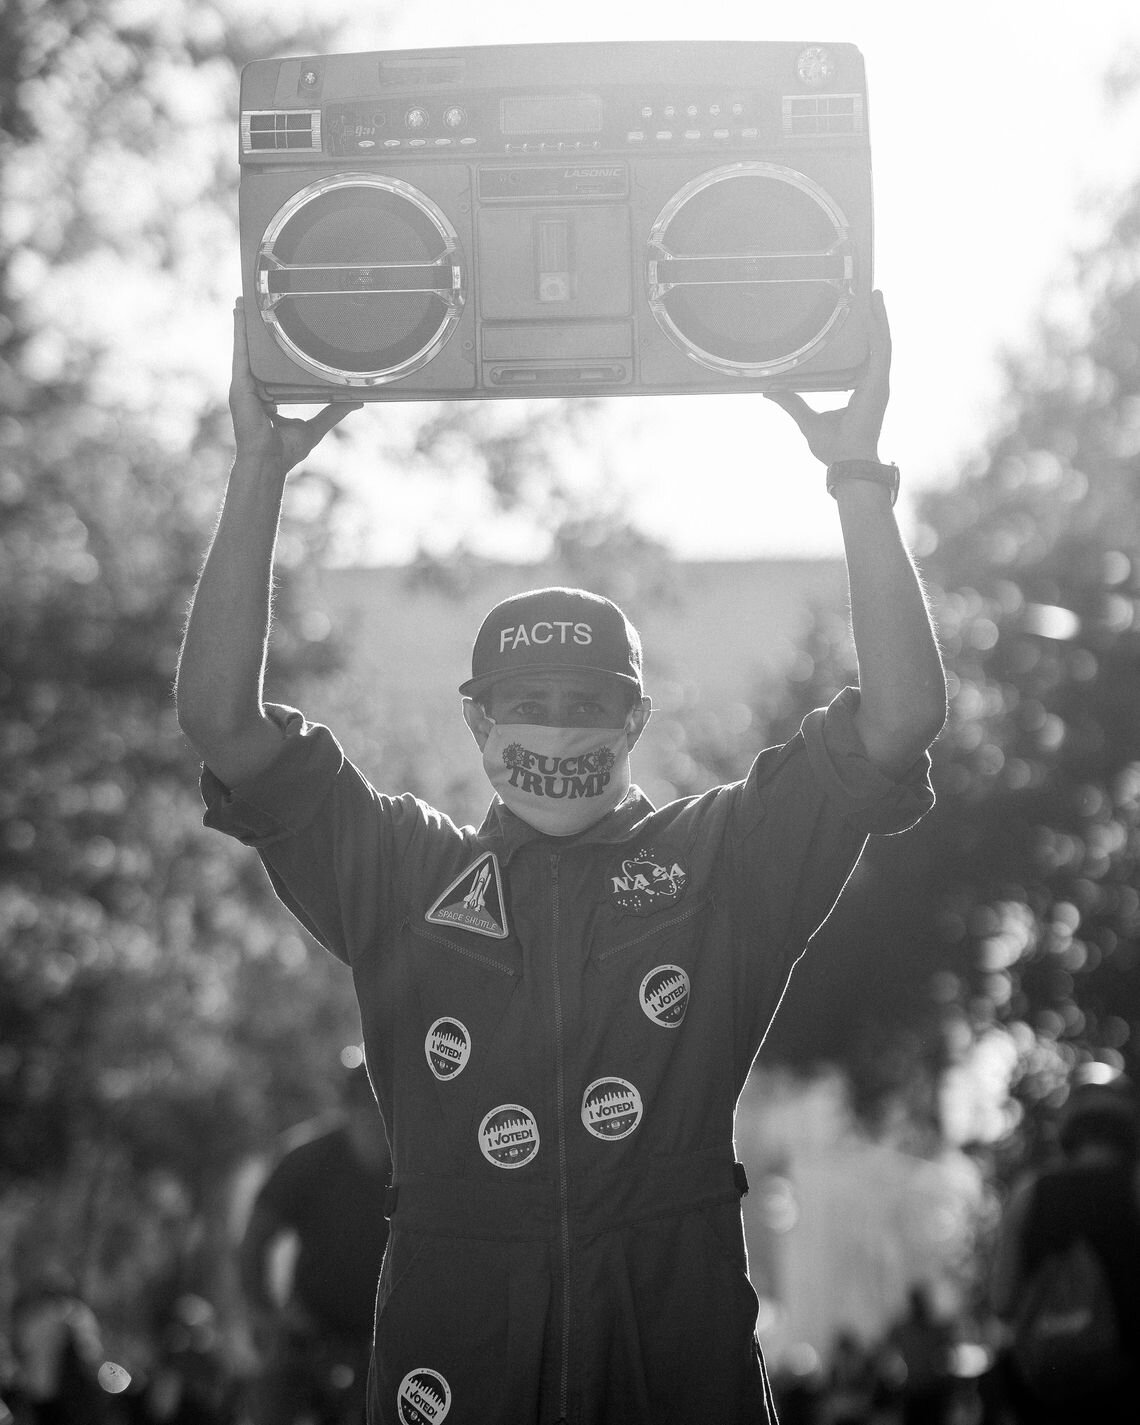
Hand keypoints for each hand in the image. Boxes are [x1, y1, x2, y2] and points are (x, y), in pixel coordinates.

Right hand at [229, 298, 361, 473]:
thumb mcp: (315, 426)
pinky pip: (240, 352)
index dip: (271, 349)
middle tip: (257, 303)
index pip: (270, 367)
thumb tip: (356, 401)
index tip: (277, 331)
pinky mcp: (239, 384)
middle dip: (253, 329)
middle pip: (255, 353)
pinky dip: (239, 331)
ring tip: (245, 299)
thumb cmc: (285, 451)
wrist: (268, 462)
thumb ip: (334, 411)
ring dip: (242, 323)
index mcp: (268, 396)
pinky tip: (239, 313)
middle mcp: (254, 388)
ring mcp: (244, 385)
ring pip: (244, 347)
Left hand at [764, 289, 890, 465]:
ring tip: (875, 293)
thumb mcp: (806, 419)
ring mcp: (878, 383)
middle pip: (875, 343)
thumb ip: (791, 402)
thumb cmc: (832, 448)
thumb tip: (770, 391)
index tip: (859, 315)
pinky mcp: (879, 384)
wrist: (846, 463)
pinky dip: (879, 330)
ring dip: (880, 317)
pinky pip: (881, 351)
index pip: (863, 355)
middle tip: (870, 294)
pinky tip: (875, 312)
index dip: (863, 335)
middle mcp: (872, 383)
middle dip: (875, 318)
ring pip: (882, 342)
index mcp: (860, 389)